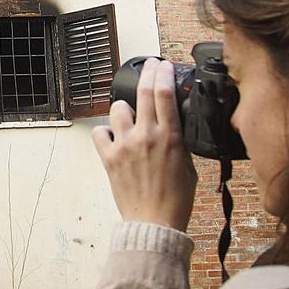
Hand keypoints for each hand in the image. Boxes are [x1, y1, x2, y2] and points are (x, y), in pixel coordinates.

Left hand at [92, 58, 198, 230]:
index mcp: (170, 137)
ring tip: (130, 115)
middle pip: (144, 91)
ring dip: (124, 107)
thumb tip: (174, 123)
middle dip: (148, 73)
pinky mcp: (109, 158)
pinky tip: (113, 137)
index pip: (165, 93)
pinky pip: (99, 133)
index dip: (162, 73)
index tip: (162, 65)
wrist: (155, 222)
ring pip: (118, 108)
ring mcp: (125, 145)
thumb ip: (179, 141)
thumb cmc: (176, 199)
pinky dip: (105, 132)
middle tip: (150, 66)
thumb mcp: (189, 164)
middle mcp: (146, 136)